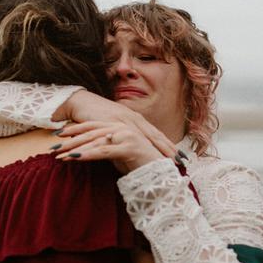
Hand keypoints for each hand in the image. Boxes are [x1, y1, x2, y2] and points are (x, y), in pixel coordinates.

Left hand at [51, 120, 165, 173]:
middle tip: (52, 147)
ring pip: (95, 140)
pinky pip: (103, 150)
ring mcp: (127, 135)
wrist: (161, 175)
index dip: (75, 129)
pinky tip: (73, 158)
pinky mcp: (129, 147)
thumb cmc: (140, 166)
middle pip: (91, 132)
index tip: (58, 136)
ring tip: (58, 156)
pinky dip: (87, 154)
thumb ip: (107, 148)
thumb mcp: (119, 155)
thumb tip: (90, 149)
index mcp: (121, 126)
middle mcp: (124, 127)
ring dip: (75, 148)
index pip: (93, 125)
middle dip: (70, 140)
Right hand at [58, 91, 177, 158]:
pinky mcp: (113, 121)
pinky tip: (146, 152)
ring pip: (147, 136)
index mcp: (135, 120)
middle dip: (170, 148)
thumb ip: (123, 137)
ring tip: (172, 159)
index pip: (155, 134)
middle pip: (156, 135)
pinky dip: (140, 144)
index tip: (181, 156)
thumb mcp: (113, 127)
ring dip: (160, 147)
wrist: (78, 102)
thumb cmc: (95, 116)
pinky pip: (129, 135)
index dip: (168, 146)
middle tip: (183, 160)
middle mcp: (133, 118)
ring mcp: (124, 119)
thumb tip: (130, 151)